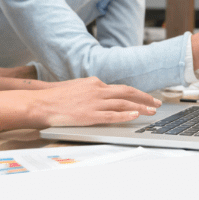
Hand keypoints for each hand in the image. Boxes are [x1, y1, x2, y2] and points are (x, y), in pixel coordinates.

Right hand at [29, 77, 161, 126]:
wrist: (41, 103)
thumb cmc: (56, 97)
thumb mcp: (77, 87)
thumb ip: (92, 90)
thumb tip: (103, 92)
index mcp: (95, 83)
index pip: (121, 88)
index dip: (136, 94)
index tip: (146, 98)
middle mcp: (98, 90)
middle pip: (127, 93)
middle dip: (145, 98)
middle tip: (157, 103)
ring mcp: (94, 102)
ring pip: (123, 104)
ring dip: (140, 107)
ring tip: (152, 111)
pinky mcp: (89, 115)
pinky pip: (112, 115)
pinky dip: (125, 115)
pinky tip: (135, 116)